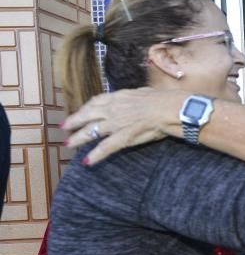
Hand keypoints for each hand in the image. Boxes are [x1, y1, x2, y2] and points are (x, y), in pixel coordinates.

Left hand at [62, 88, 186, 164]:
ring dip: (78, 138)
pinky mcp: (123, 137)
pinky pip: (105, 147)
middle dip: (74, 121)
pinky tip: (87, 161)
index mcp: (119, 97)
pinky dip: (95, 155)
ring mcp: (116, 123)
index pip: (97, 101)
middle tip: (64, 127)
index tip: (80, 111)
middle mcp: (113, 109)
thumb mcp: (145, 93)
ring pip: (91, 131)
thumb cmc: (164, 100)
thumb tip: (137, 97)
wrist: (169, 108)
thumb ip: (136, 97)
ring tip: (69, 144)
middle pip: (88, 115)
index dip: (86, 107)